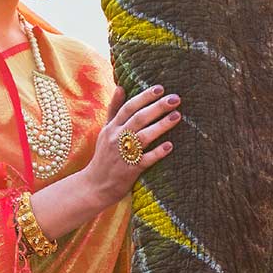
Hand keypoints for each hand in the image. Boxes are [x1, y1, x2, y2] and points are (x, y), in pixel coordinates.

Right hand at [83, 83, 181, 207]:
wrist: (95, 186)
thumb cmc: (104, 157)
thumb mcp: (105, 131)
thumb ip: (114, 110)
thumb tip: (120, 87)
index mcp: (112, 128)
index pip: (129, 107)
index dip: (144, 97)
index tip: (160, 88)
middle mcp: (117, 138)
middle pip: (139, 118)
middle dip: (158, 107)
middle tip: (176, 99)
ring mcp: (123, 154)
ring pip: (144, 136)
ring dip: (161, 125)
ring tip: (177, 116)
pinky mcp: (130, 170)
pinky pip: (145, 159)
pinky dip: (157, 153)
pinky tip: (170, 146)